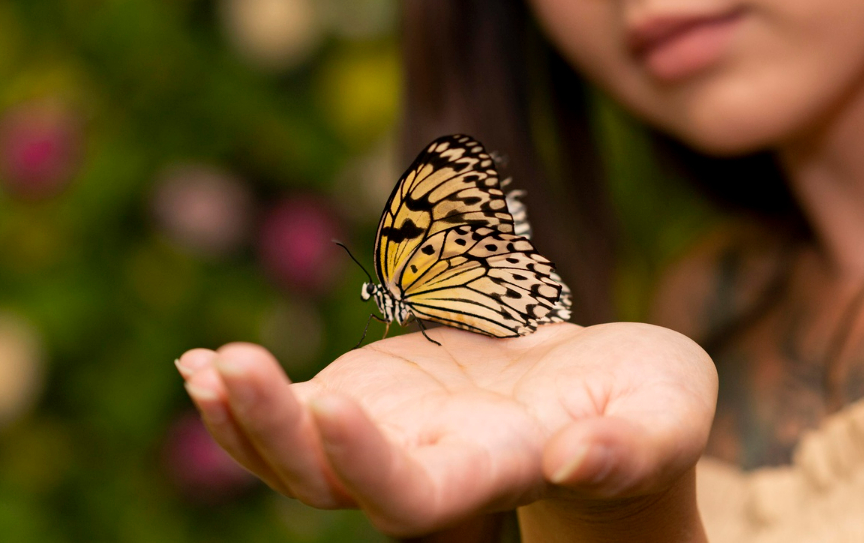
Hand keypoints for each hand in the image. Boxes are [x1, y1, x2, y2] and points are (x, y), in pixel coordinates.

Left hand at [175, 322, 716, 538]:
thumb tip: (575, 463)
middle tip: (230, 364)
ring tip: (204, 369)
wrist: (603, 394)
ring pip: (294, 454)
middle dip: (272, 430)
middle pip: (328, 481)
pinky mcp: (366, 399)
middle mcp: (425, 471)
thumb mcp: (664, 412)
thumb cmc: (646, 404)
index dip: (367, 466)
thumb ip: (631, 446)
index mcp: (493, 475)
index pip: (415, 500)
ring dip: (244, 417)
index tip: (332, 403)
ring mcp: (386, 437)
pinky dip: (242, 395)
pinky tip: (198, 366)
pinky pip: (291, 409)